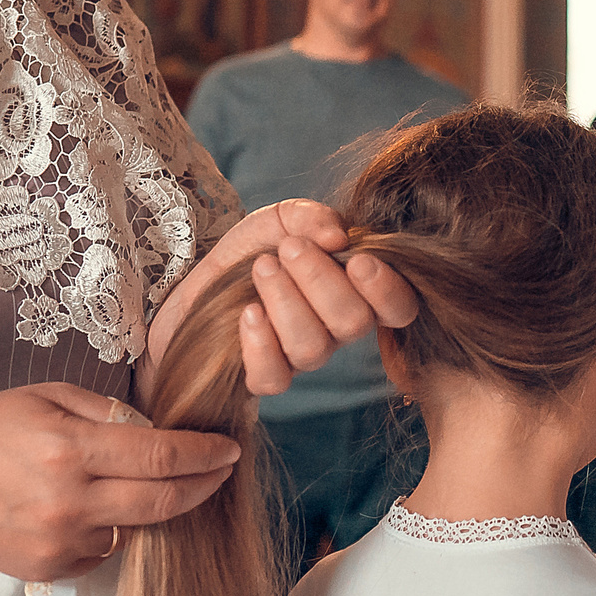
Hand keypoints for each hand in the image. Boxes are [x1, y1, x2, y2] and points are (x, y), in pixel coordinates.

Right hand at [0, 382, 243, 580]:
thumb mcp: (47, 397)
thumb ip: (108, 414)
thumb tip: (160, 431)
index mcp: (68, 450)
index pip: (160, 457)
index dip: (203, 454)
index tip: (230, 448)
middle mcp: (68, 503)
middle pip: (163, 502)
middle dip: (204, 486)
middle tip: (223, 470)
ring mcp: (60, 543)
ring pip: (137, 527)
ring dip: (158, 506)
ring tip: (163, 482)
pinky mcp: (50, 569)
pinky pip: (106, 548)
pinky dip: (115, 526)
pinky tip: (101, 505)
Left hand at [147, 199, 420, 395]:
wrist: (197, 277)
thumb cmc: (254, 247)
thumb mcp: (281, 219)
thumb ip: (311, 218)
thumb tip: (338, 236)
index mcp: (357, 290)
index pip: (398, 307)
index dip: (386, 290)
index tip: (356, 259)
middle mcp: (337, 329)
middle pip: (353, 324)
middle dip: (319, 280)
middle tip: (287, 248)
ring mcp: (302, 356)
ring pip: (312, 348)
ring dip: (285, 301)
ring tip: (261, 267)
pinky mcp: (264, 374)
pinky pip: (273, 378)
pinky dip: (260, 343)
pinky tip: (248, 313)